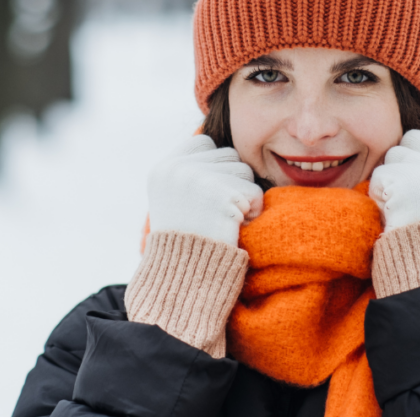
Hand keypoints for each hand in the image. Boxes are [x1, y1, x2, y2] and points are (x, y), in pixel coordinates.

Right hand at [147, 135, 263, 246]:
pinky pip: (255, 193)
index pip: (206, 142)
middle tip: (213, 211)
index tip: (207, 196)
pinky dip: (252, 212)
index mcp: (164, 167)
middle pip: (229, 155)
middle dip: (231, 182)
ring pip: (245, 171)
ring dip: (242, 197)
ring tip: (221, 219)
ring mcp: (199, 179)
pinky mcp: (223, 195)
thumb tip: (222, 148)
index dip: (215, 167)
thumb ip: (192, 169)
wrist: (183, 277)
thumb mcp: (174, 196)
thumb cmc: (184, 240)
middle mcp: (178, 168)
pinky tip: (232, 228)